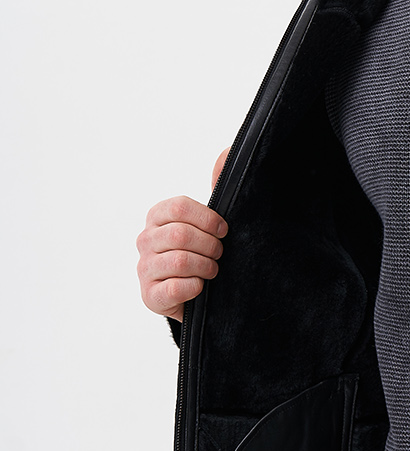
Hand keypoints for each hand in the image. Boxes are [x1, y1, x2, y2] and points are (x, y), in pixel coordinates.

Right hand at [136, 149, 229, 321]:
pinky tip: (200, 287)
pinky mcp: (149, 296)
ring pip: (181, 260)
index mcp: (157, 216)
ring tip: (212, 270)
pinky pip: (176, 288)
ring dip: (206, 267)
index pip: (178, 206)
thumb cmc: (203, 251)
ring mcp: (144, 269)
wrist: (197, 294)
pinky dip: (196, 287)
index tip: (223, 230)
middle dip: (210, 245)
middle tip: (220, 253)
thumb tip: (225, 154)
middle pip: (181, 234)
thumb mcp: (210, 220)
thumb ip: (218, 186)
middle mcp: (145, 240)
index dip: (208, 218)